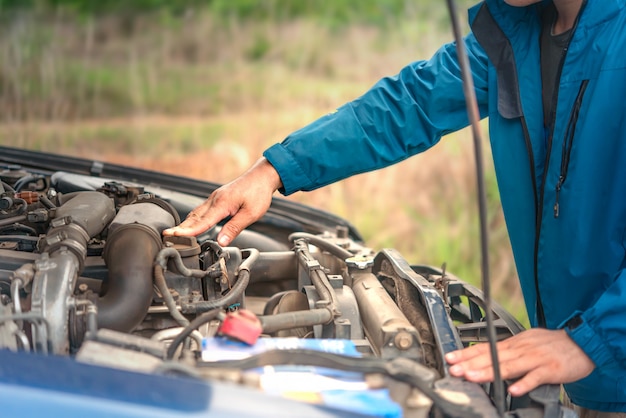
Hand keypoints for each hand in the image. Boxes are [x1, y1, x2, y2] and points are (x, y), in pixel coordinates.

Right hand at [163, 157, 282, 245]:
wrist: (262, 176)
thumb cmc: (258, 193)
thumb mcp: (251, 214)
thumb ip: (234, 228)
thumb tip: (221, 241)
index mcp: (222, 203)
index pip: (202, 222)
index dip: (187, 231)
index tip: (174, 236)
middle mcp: (215, 200)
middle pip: (194, 217)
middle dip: (180, 227)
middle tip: (166, 236)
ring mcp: (215, 198)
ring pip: (196, 213)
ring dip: (185, 224)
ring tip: (174, 234)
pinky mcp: (217, 198)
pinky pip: (201, 210)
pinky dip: (193, 219)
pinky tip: (190, 225)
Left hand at [444, 328, 593, 395]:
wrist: (582, 342)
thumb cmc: (552, 345)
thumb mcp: (525, 343)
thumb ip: (507, 352)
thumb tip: (485, 358)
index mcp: (514, 344)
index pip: (485, 348)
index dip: (466, 353)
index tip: (450, 358)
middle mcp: (521, 349)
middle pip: (492, 356)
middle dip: (470, 363)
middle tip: (454, 369)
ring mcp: (535, 358)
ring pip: (508, 365)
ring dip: (489, 371)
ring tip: (472, 377)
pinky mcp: (551, 369)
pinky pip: (536, 377)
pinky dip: (524, 383)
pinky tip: (513, 390)